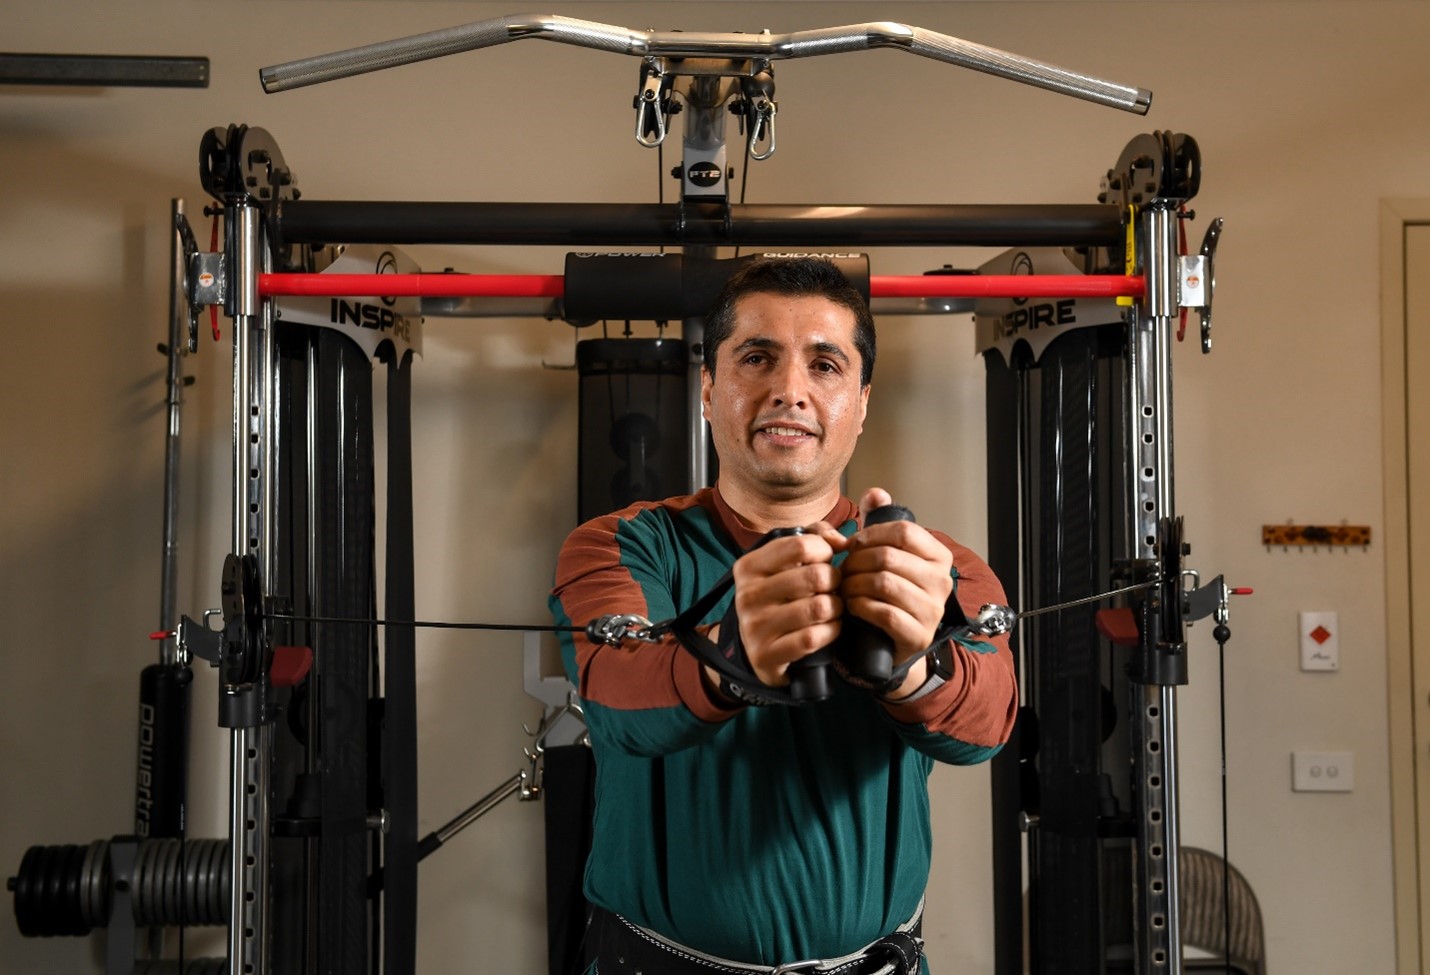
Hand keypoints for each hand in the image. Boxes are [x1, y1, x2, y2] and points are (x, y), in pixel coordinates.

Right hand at [726, 524, 846, 686]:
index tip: (825, 561)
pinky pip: (814, 637)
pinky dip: (831, 631)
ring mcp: (755, 627)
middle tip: (833, 588)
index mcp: (749, 566)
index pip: (800, 545)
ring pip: (819, 607)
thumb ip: (814, 538)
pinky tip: (829, 628)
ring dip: (836, 607)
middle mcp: (748, 595)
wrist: (756, 648)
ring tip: (832, 607)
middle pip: (815, 576)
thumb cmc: (779, 597)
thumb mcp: (785, 563)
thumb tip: (841, 541)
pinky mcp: (767, 655)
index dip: (824, 551)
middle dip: (835, 581)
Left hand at [839, 488, 953, 667]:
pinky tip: (852, 606)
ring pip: (883, 583)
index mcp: (939, 556)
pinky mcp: (918, 635)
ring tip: (844, 588)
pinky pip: (883, 612)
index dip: (870, 534)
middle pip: (888, 556)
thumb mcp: (884, 553)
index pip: (903, 531)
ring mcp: (933, 610)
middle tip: (841, 570)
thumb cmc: (887, 592)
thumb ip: (879, 521)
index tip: (853, 545)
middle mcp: (942, 581)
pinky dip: (860, 606)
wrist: (893, 641)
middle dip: (856, 561)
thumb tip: (876, 494)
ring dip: (854, 584)